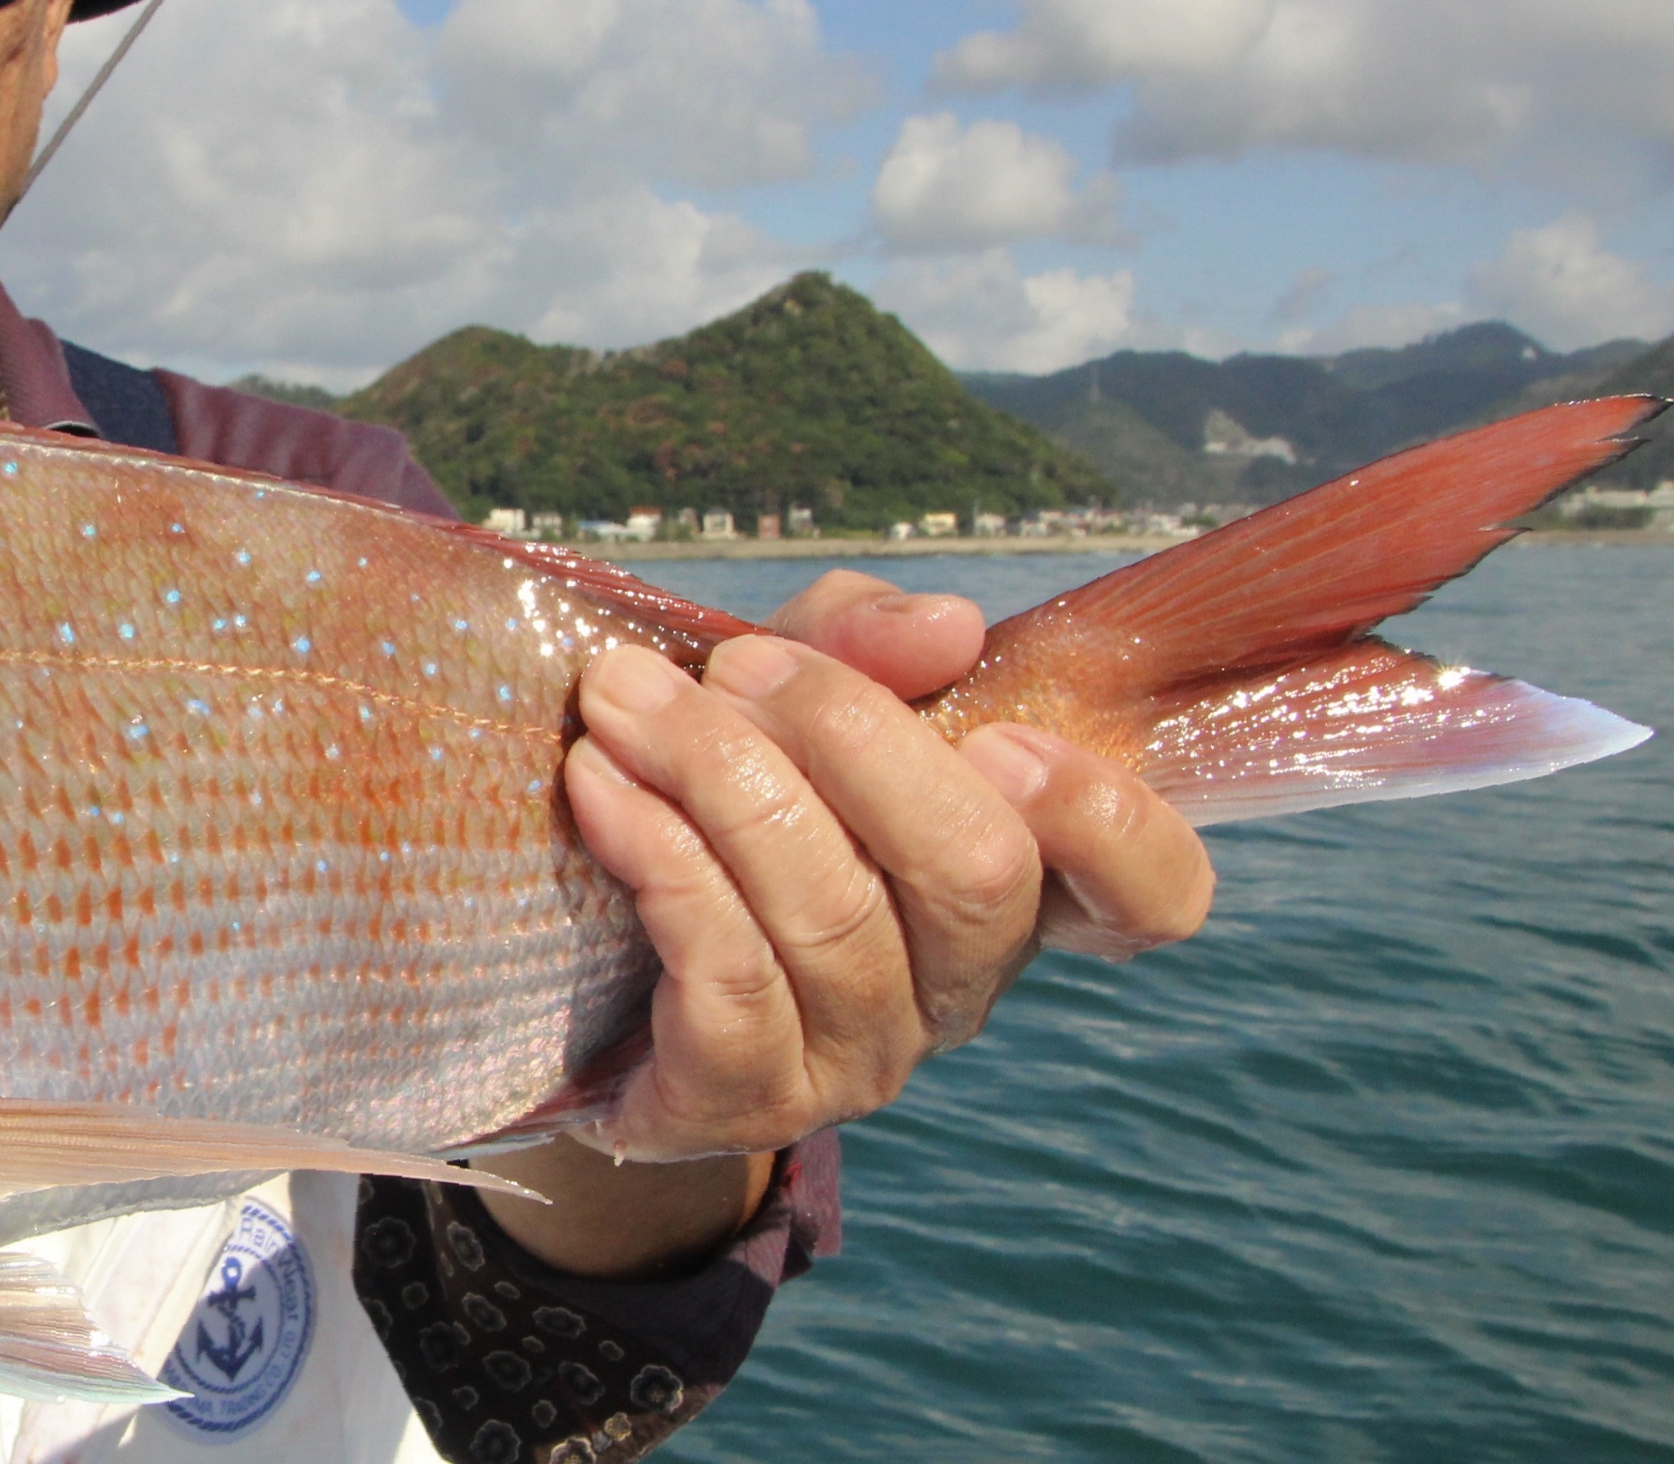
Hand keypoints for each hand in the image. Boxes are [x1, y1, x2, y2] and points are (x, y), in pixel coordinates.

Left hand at [562, 571, 1213, 1162]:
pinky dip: (660, 860)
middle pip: (976, 872)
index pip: (1154, 892)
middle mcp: (960, 985)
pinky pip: (729, 979)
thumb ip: (861, 641)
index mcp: (1011, 882)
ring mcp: (863, 1056)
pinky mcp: (750, 1100)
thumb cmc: (713, 802)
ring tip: (622, 700)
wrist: (573, 967)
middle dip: (849, 737)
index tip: (1000, 736)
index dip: (1111, 821)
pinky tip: (599, 789)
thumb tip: (944, 626)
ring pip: (833, 913)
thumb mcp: (785, 692)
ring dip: (718, 779)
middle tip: (734, 667)